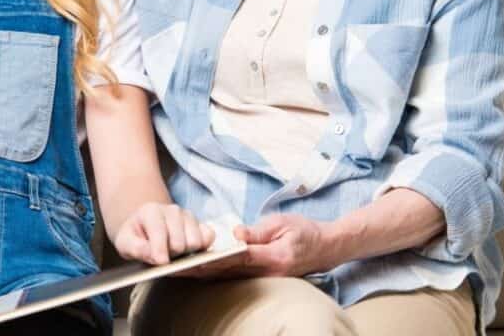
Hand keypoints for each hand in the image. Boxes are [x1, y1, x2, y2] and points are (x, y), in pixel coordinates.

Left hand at [113, 202, 214, 264]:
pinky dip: (202, 249)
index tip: (160, 262)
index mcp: (151, 211)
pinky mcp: (201, 225)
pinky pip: (209, 238)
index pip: (160, 231)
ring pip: (195, 242)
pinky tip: (188, 252)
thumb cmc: (136, 237)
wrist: (146, 229)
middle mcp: (172, 210)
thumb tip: (150, 253)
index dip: (159, 249)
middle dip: (171, 256)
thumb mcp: (125, 243)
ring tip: (173, 254)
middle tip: (162, 258)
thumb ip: (134, 248)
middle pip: (179, 242)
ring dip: (185, 254)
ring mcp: (188, 216)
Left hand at [183, 213, 336, 279]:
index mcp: (272, 258)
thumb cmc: (304, 230)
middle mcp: (267, 274)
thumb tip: (236, 234)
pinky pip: (236, 277)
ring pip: (229, 277)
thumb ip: (258, 231)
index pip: (237, 258)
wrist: (326, 247)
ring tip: (181, 269)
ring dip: (205, 274)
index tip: (192, 258)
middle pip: (228, 272)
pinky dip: (217, 274)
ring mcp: (265, 280)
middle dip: (201, 269)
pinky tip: (200, 271)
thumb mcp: (282, 223)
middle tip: (177, 266)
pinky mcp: (263, 279)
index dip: (213, 258)